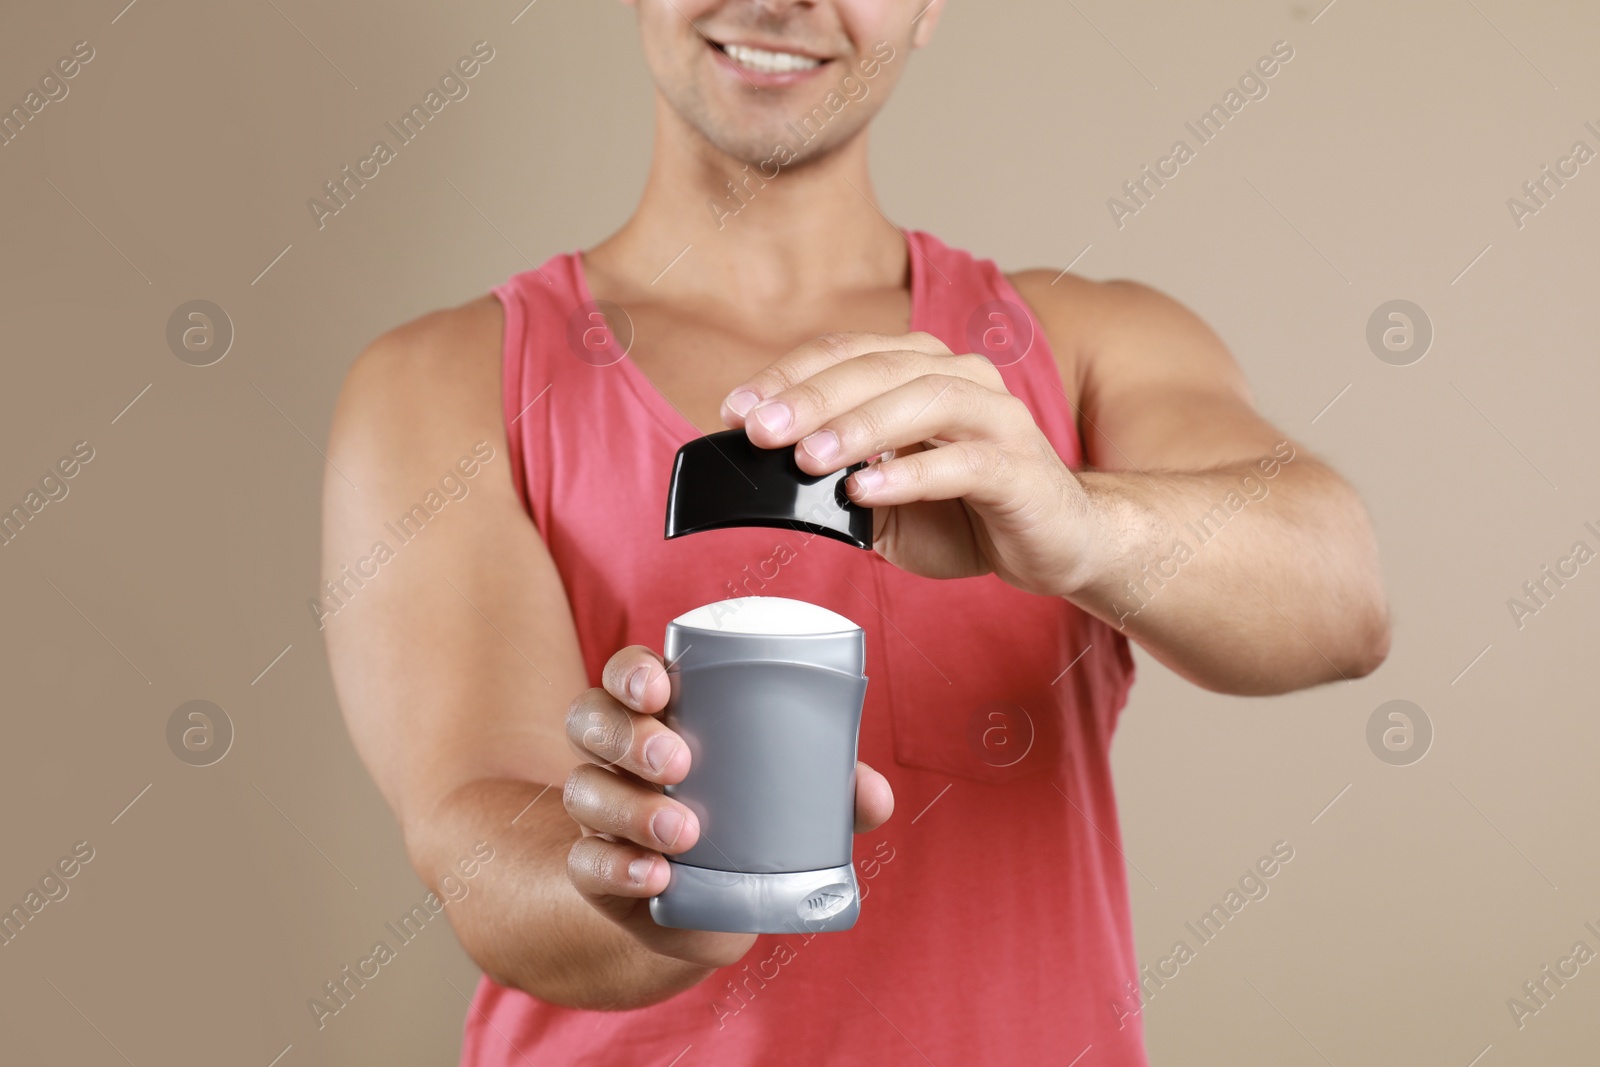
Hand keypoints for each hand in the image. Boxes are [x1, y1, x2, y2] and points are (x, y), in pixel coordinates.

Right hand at [562, 645, 894, 966]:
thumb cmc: (749, 822)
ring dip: (630, 808)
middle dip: (628, 735)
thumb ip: (832, 789)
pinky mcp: (596, 871)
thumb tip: (875, 796)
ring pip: (584, 791)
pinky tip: (655, 876)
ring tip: (684, 832)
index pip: (625, 674)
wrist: (706, 907)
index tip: (661, 688)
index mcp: (659, 715)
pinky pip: (586, 864)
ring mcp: (600, 813)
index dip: (631, 674)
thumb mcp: (790, 798)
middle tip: (680, 763)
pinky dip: (618, 867)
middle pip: (590, 720)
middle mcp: (616, 756)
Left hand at [720, 331, 1104, 596]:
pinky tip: (868, 487)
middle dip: (810, 399)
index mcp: (921, 370)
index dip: (787, 377)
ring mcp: (996, 417)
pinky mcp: (1020, 466)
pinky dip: (911, 473)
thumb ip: (837, 482)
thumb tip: (767, 481)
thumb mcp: (885, 500)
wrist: (1059, 542)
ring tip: (808, 458)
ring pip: (921, 400)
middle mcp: (960, 378)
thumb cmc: (969, 512)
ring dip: (858, 427)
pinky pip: (963, 461)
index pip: (845, 354)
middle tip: (759, 431)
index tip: (735, 411)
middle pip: (877, 368)